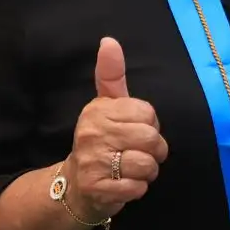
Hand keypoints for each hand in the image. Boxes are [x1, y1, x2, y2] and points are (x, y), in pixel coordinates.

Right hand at [65, 38, 168, 222]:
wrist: (75, 186)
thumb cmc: (100, 141)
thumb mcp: (106, 105)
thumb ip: (111, 75)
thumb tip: (109, 40)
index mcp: (98, 109)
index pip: (148, 113)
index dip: (150, 125)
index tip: (134, 131)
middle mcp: (91, 132)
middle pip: (151, 139)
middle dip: (154, 151)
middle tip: (139, 153)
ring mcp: (92, 161)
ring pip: (146, 164)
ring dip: (147, 171)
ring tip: (131, 170)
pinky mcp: (96, 188)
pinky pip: (137, 188)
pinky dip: (137, 189)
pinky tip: (123, 185)